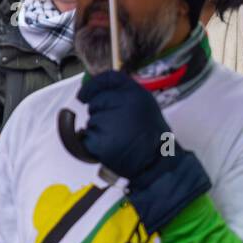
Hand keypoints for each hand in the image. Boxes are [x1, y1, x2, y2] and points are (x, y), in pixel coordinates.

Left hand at [76, 70, 210, 234]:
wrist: (157, 164)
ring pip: (91, 121)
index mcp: (136, 93)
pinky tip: (110, 148)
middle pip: (96, 101)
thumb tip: (100, 93)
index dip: (93, 86)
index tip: (86, 95)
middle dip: (99, 112)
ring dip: (97, 129)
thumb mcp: (146, 107)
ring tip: (117, 138)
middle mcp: (122, 103)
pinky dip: (93, 144)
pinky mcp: (99, 139)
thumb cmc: (152, 138)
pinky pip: (86, 138)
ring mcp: (109, 121)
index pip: (108, 79)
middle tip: (117, 126)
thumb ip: (126, 97)